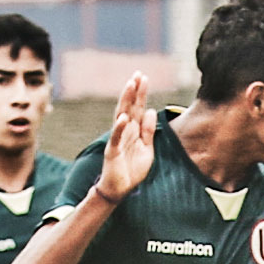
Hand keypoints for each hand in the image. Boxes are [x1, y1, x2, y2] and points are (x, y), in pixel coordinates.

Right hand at [97, 73, 156, 201]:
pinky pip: (116, 137)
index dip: (141, 93)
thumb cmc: (132, 170)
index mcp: (133, 130)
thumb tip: (150, 111)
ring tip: (130, 86)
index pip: (137, 108)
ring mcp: (117, 139)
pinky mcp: (113, 150)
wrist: (119, 189)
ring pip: (121, 116)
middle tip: (138, 74)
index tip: (144, 77)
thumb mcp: (147, 149)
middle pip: (129, 107)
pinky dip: (120, 127)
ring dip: (126, 101)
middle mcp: (124, 131)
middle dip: (134, 91)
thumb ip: (148, 131)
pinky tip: (124, 117)